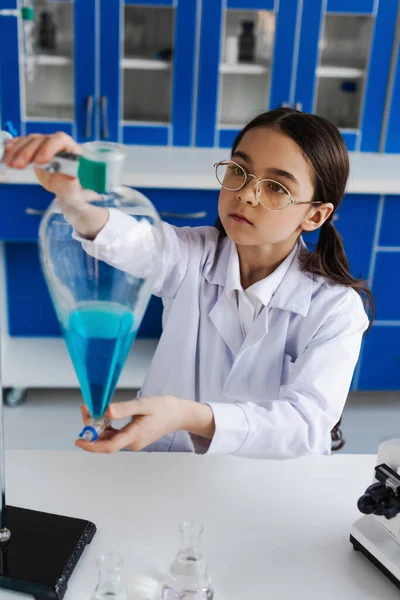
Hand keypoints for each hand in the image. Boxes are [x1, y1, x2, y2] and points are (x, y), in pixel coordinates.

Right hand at [4, 132, 81, 198]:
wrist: (66, 187)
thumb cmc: (72, 187)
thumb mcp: (74, 188)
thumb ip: (71, 184)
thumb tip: (68, 180)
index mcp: (72, 149)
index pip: (60, 140)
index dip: (48, 148)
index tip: (39, 161)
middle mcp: (58, 143)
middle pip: (41, 140)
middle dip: (28, 153)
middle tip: (19, 166)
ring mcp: (46, 144)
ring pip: (30, 141)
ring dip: (18, 152)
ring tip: (11, 164)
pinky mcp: (36, 148)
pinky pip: (24, 143)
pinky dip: (15, 147)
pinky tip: (8, 151)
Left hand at [75, 396, 214, 452]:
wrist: (178, 414)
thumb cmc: (164, 408)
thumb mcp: (143, 405)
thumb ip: (124, 409)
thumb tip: (106, 412)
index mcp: (135, 436)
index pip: (109, 446)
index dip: (92, 445)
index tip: (79, 440)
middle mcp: (132, 442)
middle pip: (106, 442)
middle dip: (92, 430)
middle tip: (85, 410)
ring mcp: (133, 441)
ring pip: (109, 438)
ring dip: (98, 427)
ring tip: (91, 409)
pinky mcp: (133, 437)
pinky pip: (115, 435)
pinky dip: (106, 426)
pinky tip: (103, 415)